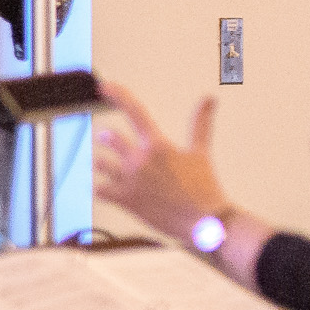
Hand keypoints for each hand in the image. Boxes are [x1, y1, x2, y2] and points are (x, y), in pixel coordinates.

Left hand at [92, 80, 233, 244]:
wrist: (205, 222)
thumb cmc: (204, 186)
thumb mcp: (201, 152)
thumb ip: (200, 123)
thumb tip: (209, 97)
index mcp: (157, 145)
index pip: (134, 111)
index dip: (117, 95)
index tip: (103, 86)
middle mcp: (140, 159)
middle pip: (109, 139)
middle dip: (107, 138)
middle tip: (105, 139)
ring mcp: (131, 180)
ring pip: (100, 164)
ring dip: (102, 164)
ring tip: (105, 165)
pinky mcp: (126, 200)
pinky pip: (99, 190)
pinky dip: (99, 188)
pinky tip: (104, 188)